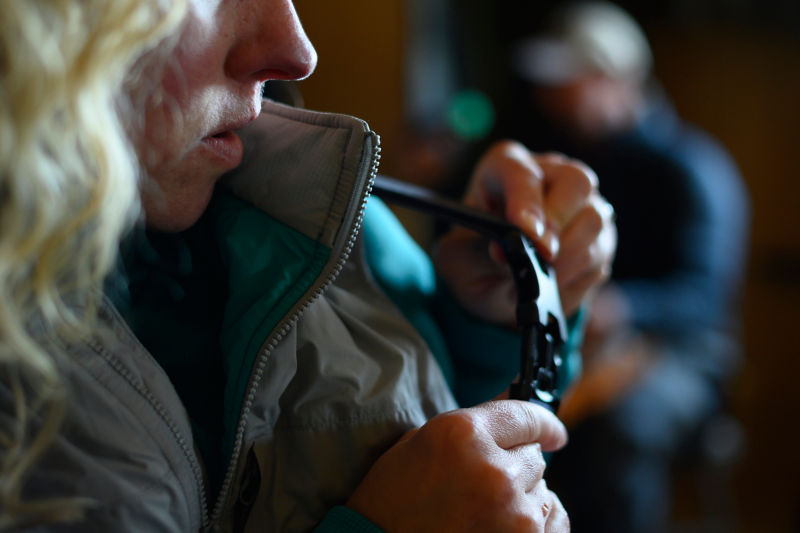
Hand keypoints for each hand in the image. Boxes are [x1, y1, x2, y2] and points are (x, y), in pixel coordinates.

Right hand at [347, 400, 569, 531]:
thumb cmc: (390, 502)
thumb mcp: (419, 445)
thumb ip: (473, 426)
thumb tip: (517, 403)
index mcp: (463, 434)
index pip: (526, 416)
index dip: (544, 423)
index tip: (554, 432)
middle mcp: (495, 470)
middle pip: (534, 456)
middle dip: (514, 465)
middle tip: (483, 484)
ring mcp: (514, 514)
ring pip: (543, 490)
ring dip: (521, 496)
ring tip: (486, 510)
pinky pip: (555, 520)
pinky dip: (537, 522)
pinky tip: (504, 525)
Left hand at [435, 140, 615, 322]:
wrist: (494, 286)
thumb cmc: (473, 261)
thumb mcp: (460, 260)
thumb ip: (479, 253)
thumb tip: (509, 254)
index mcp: (505, 167)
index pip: (521, 173)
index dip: (526, 202)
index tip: (525, 232)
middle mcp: (550, 175)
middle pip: (576, 182)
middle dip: (559, 223)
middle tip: (543, 256)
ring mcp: (581, 202)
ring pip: (594, 220)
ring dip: (567, 258)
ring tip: (538, 281)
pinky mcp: (600, 236)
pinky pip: (600, 254)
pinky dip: (576, 276)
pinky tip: (552, 286)